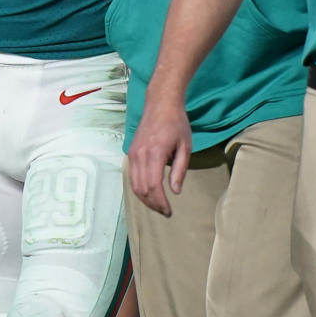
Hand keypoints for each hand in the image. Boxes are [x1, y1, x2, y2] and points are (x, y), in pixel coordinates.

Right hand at [126, 93, 191, 215]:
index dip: (160, 202)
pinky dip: (139, 189)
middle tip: (165, 212)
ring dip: (145, 199)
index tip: (169, 211)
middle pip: (142, 188)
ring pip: (134, 184)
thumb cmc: (177, 124)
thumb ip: (180, 169)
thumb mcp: (185, 146)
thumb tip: (175, 191)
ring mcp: (132, 154)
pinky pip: (132, 176)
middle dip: (153, 204)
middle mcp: (140, 155)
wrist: (160, 104)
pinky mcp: (130, 153)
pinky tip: (149, 194)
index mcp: (155, 153)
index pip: (153, 185)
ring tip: (158, 206)